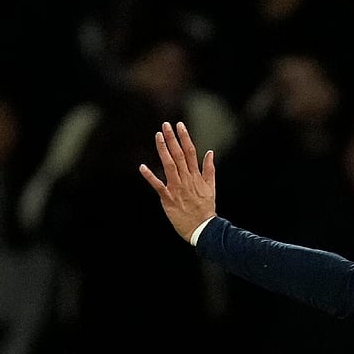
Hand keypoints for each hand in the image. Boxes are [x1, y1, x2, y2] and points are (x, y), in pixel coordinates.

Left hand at [138, 121, 216, 241]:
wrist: (203, 228)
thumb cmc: (205, 208)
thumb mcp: (211, 187)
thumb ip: (209, 169)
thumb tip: (210, 152)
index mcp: (196, 176)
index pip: (191, 152)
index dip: (185, 138)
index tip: (179, 125)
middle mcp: (186, 179)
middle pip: (179, 155)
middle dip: (172, 139)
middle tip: (166, 125)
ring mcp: (177, 188)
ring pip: (169, 165)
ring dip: (163, 150)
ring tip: (158, 136)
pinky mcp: (168, 198)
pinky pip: (158, 185)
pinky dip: (150, 176)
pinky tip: (142, 167)